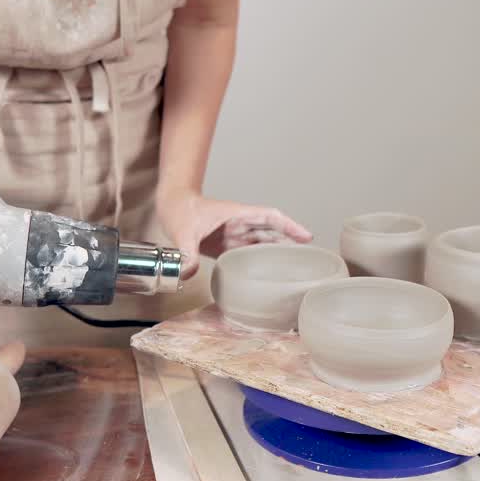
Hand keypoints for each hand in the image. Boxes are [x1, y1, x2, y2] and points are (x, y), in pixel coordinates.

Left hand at [157, 190, 313, 278]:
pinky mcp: (226, 245)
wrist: (171, 206)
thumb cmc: (180, 210)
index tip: (306, 237)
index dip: (290, 226)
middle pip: (272, 231)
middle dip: (291, 241)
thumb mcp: (182, 232)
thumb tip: (188, 274)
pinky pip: (248, 253)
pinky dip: (260, 261)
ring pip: (262, 243)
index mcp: (236, 214)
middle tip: (308, 257)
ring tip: (293, 268)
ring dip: (277, 252)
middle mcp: (239, 224)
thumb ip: (187, 253)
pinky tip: (267, 273)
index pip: (270, 217)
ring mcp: (234, 235)